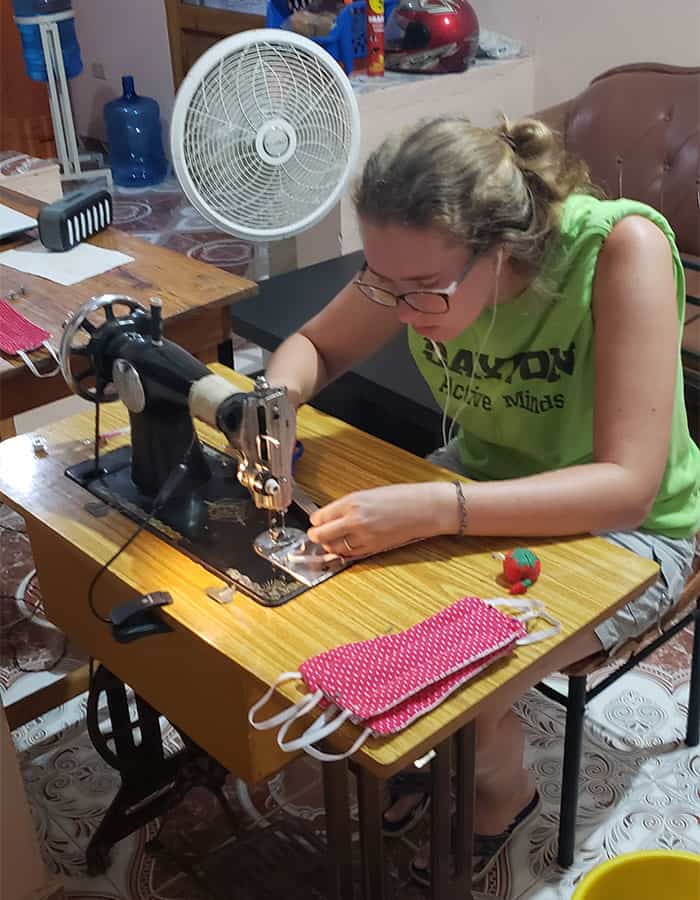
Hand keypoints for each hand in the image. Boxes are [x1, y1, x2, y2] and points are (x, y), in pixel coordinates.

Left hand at [306, 483, 440, 557]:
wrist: (423, 509)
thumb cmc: (401, 498)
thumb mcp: (368, 494)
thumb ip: (348, 506)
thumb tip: (331, 515)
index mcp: (352, 502)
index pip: (320, 516)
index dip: (315, 520)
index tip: (316, 521)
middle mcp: (354, 520)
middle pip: (320, 535)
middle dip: (315, 535)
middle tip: (315, 534)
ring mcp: (363, 537)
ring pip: (332, 547)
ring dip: (329, 544)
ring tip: (331, 540)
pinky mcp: (371, 548)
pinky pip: (348, 554)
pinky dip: (343, 551)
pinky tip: (344, 545)